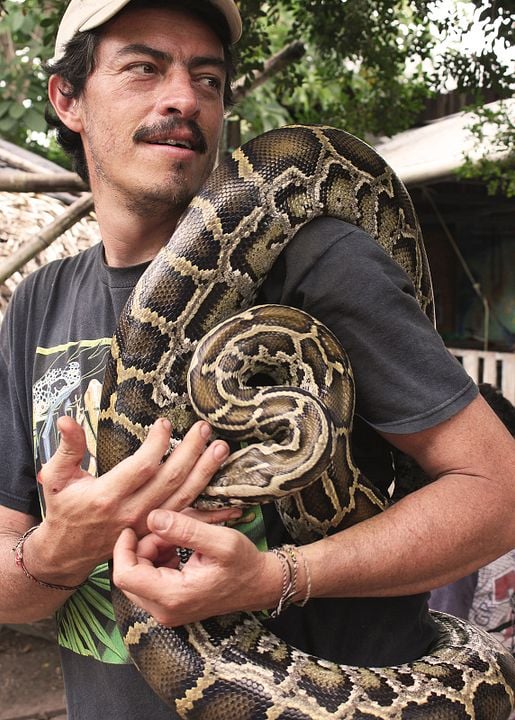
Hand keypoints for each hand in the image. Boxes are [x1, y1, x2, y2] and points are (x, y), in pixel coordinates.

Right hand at [33, 416, 235, 583]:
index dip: (157, 444)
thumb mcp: (56, 478)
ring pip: (183, 498)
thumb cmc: (63, 509)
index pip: (140, 467)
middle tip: (205, 429)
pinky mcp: (156, 531)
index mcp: (107, 496)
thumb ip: (67, 448)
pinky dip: (211, 512)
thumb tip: (67, 420)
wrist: (68, 552)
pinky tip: (232, 503)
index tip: (166, 423)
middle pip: (169, 480)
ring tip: (220, 450)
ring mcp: (147, 524)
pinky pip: (188, 520)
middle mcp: (131, 512)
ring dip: (204, 473)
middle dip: (190, 452)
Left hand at [112, 508, 282, 625]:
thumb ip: (185, 530)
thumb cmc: (243, 564)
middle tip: (167, 531)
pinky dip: (157, 561)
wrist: (259, 585)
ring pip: (138, 577)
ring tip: (176, 540)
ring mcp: (166, 612)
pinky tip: (177, 550)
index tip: (133, 526)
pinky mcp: (170, 607)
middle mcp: (164, 611)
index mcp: (173, 597)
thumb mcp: (220, 541)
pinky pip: (149, 582)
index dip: (123, 549)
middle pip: (129, 576)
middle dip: (141, 548)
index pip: (125, 576)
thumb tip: (152, 517)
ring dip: (150, 553)